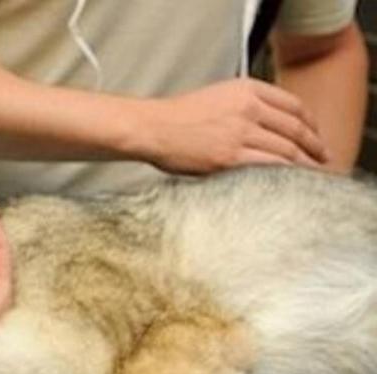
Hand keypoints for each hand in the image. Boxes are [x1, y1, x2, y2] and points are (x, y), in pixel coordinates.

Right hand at [137, 78, 328, 173]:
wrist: (151, 128)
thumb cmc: (176, 117)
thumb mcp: (217, 96)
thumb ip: (244, 105)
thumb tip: (267, 125)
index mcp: (246, 89)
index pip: (293, 105)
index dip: (311, 123)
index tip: (316, 135)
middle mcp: (248, 108)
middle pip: (295, 129)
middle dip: (315, 146)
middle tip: (323, 158)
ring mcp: (240, 133)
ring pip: (287, 150)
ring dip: (304, 164)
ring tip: (312, 174)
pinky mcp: (230, 157)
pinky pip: (269, 166)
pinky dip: (286, 174)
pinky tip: (291, 182)